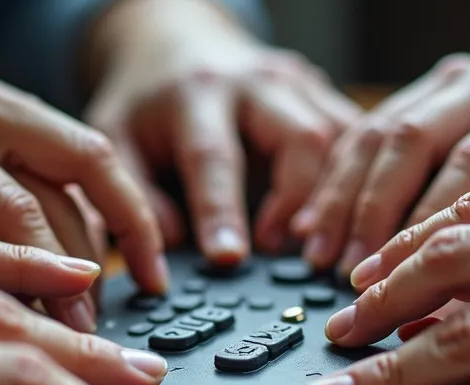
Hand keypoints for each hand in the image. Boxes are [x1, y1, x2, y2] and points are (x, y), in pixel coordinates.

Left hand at [0, 72, 166, 331]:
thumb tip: (13, 336)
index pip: (23, 213)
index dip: (58, 285)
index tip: (81, 339)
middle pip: (78, 165)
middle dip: (118, 239)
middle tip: (142, 300)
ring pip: (84, 157)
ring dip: (118, 219)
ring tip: (146, 279)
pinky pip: (67, 157)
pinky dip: (96, 204)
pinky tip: (112, 252)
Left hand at [85, 0, 359, 264]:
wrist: (176, 41)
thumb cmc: (145, 99)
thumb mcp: (115, 136)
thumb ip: (136, 192)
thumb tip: (170, 245)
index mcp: (197, 93)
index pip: (215, 157)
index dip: (223, 212)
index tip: (229, 258)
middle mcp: (255, 82)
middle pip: (303, 138)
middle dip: (299, 200)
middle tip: (278, 249)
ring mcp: (297, 83)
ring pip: (340, 138)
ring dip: (335, 196)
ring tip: (315, 244)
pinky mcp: (321, 91)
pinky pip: (353, 136)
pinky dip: (352, 179)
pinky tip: (340, 214)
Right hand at [296, 54, 469, 276]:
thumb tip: (461, 320)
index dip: (424, 226)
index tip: (393, 282)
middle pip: (414, 140)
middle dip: (372, 213)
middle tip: (348, 273)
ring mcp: (454, 81)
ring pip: (381, 132)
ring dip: (344, 199)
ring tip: (320, 254)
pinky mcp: (424, 91)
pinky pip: (367, 130)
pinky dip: (337, 181)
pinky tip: (315, 226)